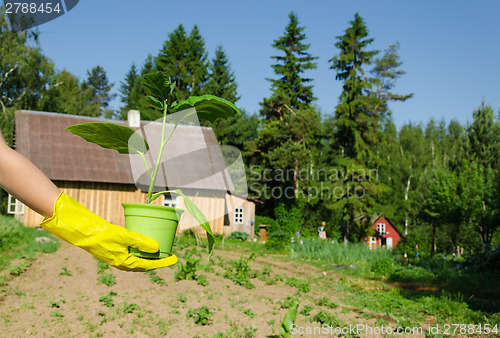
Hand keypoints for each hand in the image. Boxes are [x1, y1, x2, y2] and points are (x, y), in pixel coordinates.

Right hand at [41, 192, 176, 271]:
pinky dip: (142, 253)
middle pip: (146, 265)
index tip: (175, 259)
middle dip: (158, 261)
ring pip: (140, 261)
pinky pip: (134, 256)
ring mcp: (120, 260)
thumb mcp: (125, 236)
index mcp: (126, 263)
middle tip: (170, 255)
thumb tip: (157, 248)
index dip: (164, 262)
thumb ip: (141, 242)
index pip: (150, 265)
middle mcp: (124, 264)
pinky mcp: (116, 254)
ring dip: (150, 258)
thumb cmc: (104, 235)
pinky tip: (144, 246)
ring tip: (160, 251)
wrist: (86, 233)